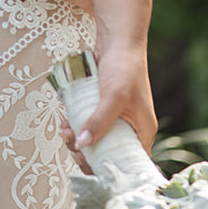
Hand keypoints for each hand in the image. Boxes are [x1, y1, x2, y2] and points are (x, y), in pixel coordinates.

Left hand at [74, 42, 156, 156]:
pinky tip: (65, 121)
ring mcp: (115, 118)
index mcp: (141, 131)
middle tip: (73, 145)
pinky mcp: (100, 109)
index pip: (129, 162)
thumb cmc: (124, 66)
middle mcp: (129, 128)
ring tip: (65, 130)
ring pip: (94, 140)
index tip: (89, 164)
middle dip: (87, 152)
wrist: (117, 40)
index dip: (110, 169)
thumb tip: (83, 144)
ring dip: (77, 139)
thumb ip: (100, 120)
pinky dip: (75, 126)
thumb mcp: (114, 96)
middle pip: (107, 153)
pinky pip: (87, 125)